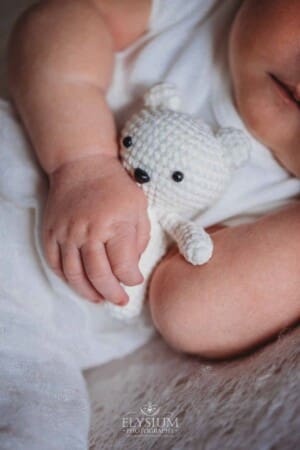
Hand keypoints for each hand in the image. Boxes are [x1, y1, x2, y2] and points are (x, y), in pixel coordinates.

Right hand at [42, 155, 149, 304]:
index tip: (135, 279)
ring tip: (100, 299)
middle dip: (112, 294)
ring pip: (75, 276)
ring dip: (88, 293)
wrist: (83, 163)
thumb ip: (140, 239)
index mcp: (114, 226)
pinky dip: (67, 279)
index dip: (132, 280)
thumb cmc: (116, 186)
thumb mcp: (139, 208)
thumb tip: (132, 267)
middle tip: (120, 301)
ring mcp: (66, 234)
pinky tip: (79, 283)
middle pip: (99, 277)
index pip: (123, 268)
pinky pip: (55, 264)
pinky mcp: (51, 232)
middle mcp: (88, 233)